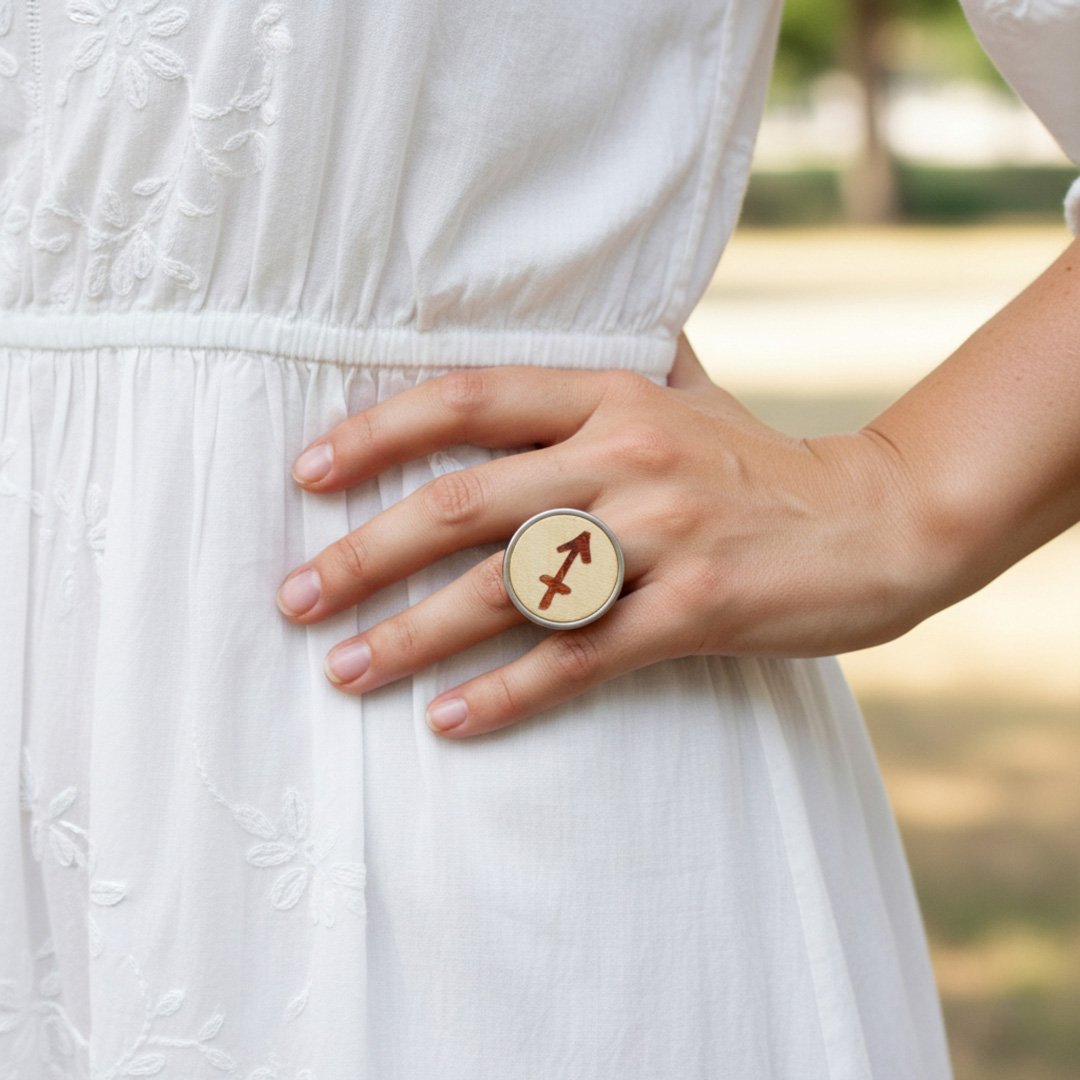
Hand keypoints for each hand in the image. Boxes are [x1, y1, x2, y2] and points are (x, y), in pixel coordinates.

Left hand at [275, 333, 929, 737]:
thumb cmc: (761, 459)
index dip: (379, 434)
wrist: (876, 521)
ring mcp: (662, 535)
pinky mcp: (695, 610)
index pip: (468, 401)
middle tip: (295, 599)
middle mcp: (627, 455)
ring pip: (509, 589)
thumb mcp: (690, 389)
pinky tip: (449, 721)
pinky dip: (509, 693)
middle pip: (463, 505)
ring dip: (415, 636)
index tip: (307, 474)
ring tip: (345, 671)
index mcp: (614, 395)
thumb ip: (618, 362)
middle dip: (364, 554)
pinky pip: (580, 659)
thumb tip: (556, 323)